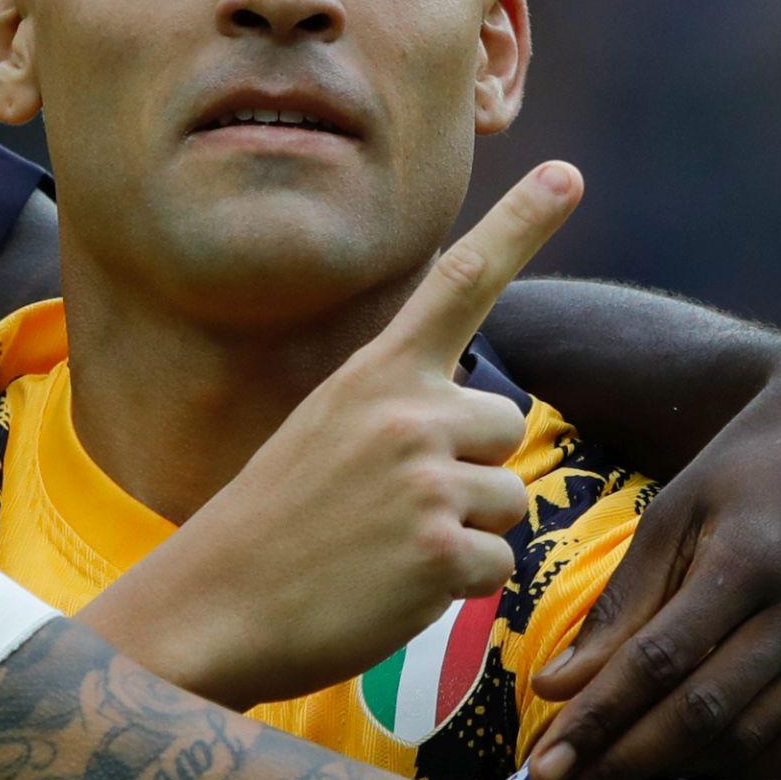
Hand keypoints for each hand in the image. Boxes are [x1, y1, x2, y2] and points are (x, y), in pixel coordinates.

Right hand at [97, 164, 580, 709]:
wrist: (211, 606)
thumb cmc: (274, 525)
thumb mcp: (325, 433)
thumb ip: (401, 411)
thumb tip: (484, 428)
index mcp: (375, 375)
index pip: (460, 283)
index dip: (521, 225)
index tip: (568, 173)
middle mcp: (408, 414)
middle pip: (504, 427)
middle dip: (470, 468)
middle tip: (389, 504)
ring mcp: (427, 483)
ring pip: (508, 500)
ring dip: (465, 532)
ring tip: (384, 547)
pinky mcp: (441, 554)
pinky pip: (498, 567)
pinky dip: (458, 587)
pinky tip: (393, 586)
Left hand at [527, 341, 780, 779]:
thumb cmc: (746, 471)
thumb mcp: (672, 515)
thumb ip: (619, 606)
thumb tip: (554, 687)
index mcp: (749, 562)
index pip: (657, 662)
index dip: (595, 720)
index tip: (539, 767)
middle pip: (700, 715)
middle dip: (618, 766)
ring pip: (748, 741)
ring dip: (671, 777)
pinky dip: (737, 770)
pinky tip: (685, 770)